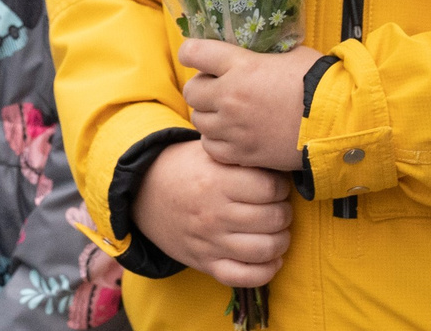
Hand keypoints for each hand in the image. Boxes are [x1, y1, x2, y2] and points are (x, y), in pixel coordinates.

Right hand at [130, 139, 291, 287]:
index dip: (281, 185)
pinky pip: (244, 277)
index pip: (270, 187)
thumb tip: (278, 161)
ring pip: (265, 250)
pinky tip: (272, 258)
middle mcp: (215, 214)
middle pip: (273, 218)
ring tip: (278, 230)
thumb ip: (241, 156)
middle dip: (285, 212)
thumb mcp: (209, 152)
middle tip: (280, 206)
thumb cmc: (185, 168)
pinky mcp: (206, 264)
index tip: (277, 185)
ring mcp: (210, 242)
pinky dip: (266, 271)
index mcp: (216, 181)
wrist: (144, 194)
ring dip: (282, 241)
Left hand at [178, 40, 322, 170]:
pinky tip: (233, 134)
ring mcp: (234, 128)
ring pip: (198, 120)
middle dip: (201, 87)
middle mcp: (230, 97)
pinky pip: (212, 147)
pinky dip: (218, 140)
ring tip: (227, 113)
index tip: (196, 56)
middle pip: (191, 91)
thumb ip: (262, 54)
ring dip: (209, 115)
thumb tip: (252, 51)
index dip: (192, 52)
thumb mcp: (288, 54)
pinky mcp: (243, 153)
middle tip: (216, 88)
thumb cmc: (320, 82)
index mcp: (240, 66)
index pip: (194, 52)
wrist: (341, 122)